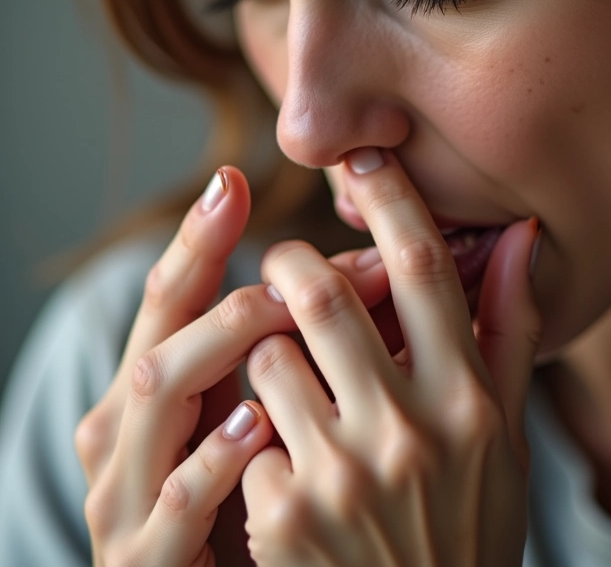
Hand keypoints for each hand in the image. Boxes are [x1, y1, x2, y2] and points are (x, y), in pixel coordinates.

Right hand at [75, 167, 289, 566]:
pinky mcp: (146, 555)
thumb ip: (309, 342)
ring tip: (276, 311)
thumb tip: (381, 262)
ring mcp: (129, 490)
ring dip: (219, 344)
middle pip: (162, 329)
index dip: (200, 237)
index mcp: (160, 384)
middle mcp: (130, 425)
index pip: (174, 295)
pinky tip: (256, 423)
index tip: (232, 180)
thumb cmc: (253, 494)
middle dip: (232, 283)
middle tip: (297, 261)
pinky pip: (175, 499)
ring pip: (158, 394)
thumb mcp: (271, 408)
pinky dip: (213, 456)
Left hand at [242, 149, 540, 565]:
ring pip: (269, 355)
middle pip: (324, 295)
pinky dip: (252, 425)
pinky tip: (277, 457)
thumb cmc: (468, 522)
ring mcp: (344, 477)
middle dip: (292, 265)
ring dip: (268, 347)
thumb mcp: (505, 434)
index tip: (365, 157)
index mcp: (470, 400)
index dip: (391, 199)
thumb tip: (520, 236)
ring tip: (285, 370)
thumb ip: (509, 330)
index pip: (425, 267)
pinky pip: (246, 429)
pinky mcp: (286, 518)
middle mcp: (411, 431)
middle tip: (287, 266)